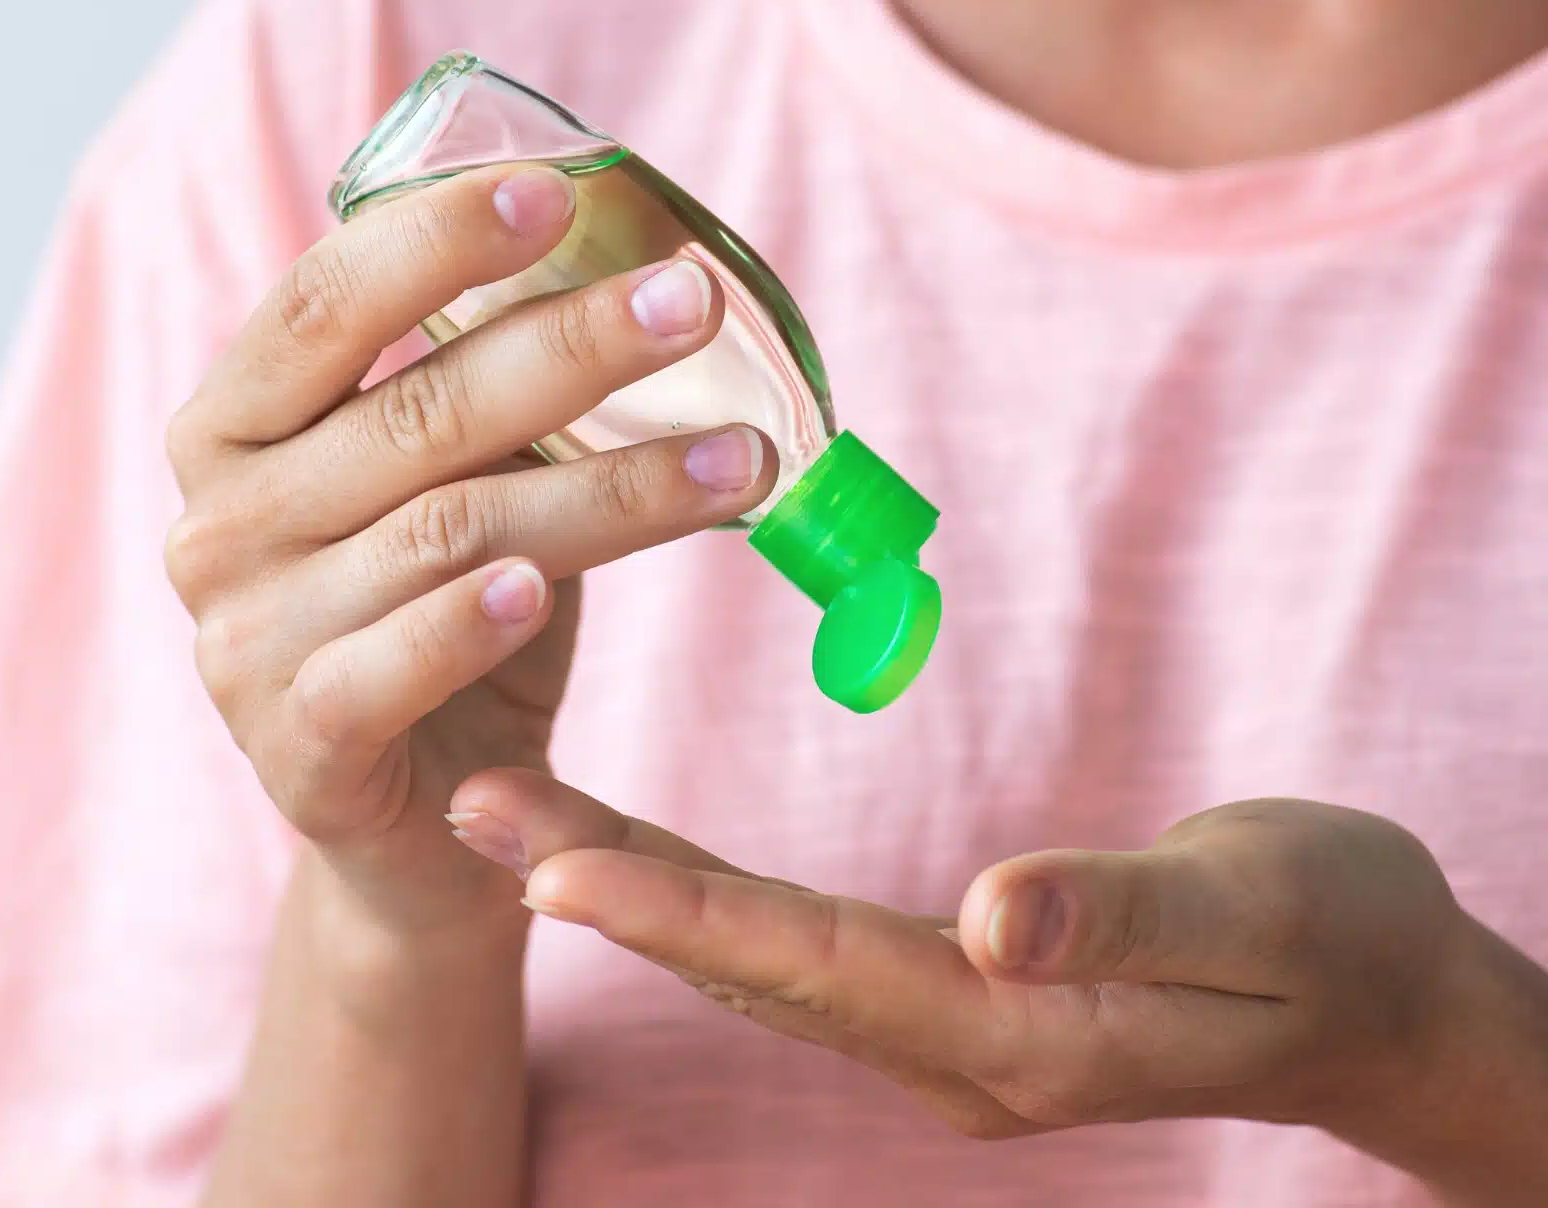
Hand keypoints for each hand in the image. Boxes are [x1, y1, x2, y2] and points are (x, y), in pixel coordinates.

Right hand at [163, 165, 772, 936]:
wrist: (421, 826)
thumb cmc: (447, 623)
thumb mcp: (458, 491)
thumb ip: (492, 407)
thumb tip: (643, 285)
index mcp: (233, 427)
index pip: (322, 304)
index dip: (435, 239)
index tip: (558, 194)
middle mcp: (217, 522)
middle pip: (409, 412)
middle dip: (569, 348)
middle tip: (692, 304)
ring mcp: (241, 640)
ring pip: (443, 535)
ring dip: (607, 492)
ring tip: (735, 462)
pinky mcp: (293, 749)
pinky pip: (384, 669)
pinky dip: (466, 625)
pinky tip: (542, 591)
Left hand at [446, 773, 1547, 1201]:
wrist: (1382, 1003)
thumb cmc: (1340, 937)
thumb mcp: (1265, 909)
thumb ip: (1126, 914)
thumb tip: (990, 914)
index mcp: (1020, 1028)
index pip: (814, 961)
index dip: (679, 908)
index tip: (552, 860)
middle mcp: (955, 1045)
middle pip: (747, 961)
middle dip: (603, 884)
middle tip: (473, 811)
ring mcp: (947, 1031)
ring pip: (753, 958)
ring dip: (628, 887)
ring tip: (509, 819)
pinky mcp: (950, 997)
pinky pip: (792, 949)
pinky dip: (696, 896)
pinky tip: (630, 858)